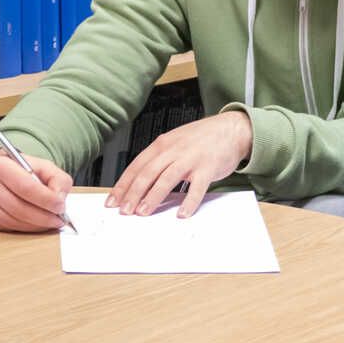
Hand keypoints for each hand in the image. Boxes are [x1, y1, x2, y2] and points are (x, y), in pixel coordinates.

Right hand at [0, 148, 70, 231]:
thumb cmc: (21, 170)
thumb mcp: (43, 166)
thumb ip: (57, 179)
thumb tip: (59, 199)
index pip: (26, 188)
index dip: (47, 200)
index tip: (60, 206)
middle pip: (20, 209)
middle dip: (44, 217)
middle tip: (59, 219)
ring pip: (14, 221)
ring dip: (36, 225)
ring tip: (50, 221)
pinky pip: (6, 228)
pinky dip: (24, 228)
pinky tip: (34, 223)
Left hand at [112, 109, 253, 216]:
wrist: (231, 129)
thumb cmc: (201, 139)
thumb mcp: (175, 143)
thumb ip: (159, 160)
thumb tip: (140, 184)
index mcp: (162, 144)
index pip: (137, 166)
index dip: (123, 185)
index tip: (112, 201)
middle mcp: (174, 150)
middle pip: (148, 173)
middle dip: (133, 193)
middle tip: (124, 211)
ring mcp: (191, 158)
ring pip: (167, 179)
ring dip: (153, 197)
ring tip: (143, 212)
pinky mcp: (208, 168)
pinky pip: (197, 188)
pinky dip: (189, 202)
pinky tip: (181, 214)